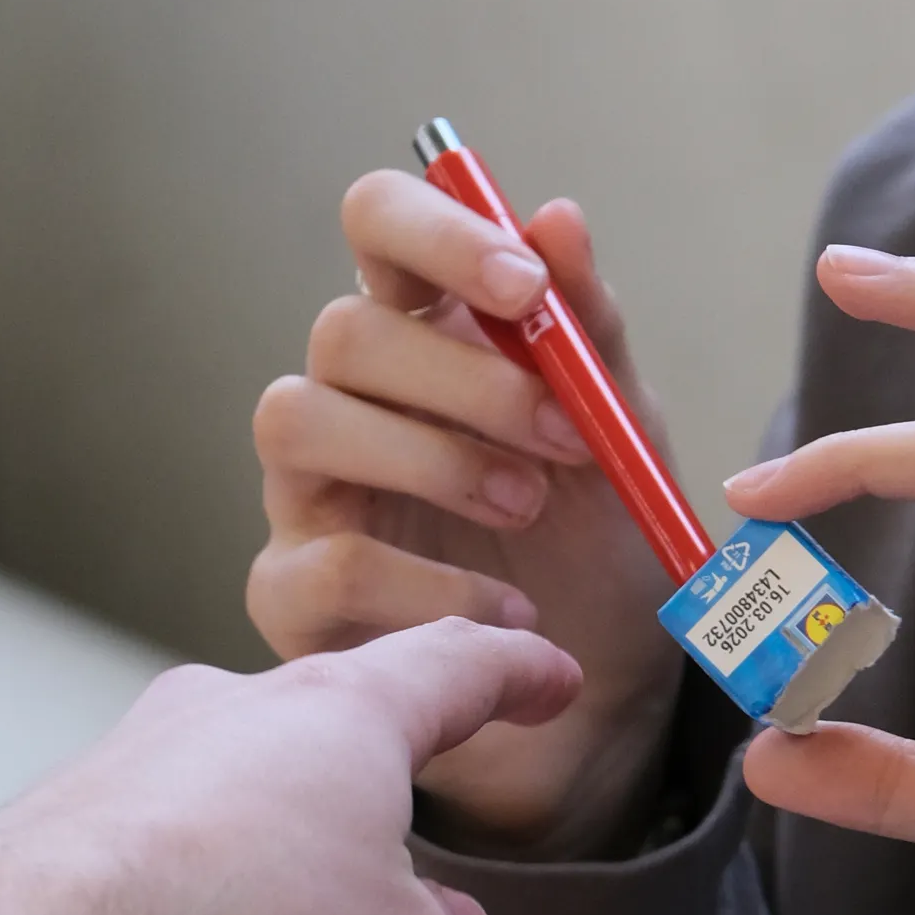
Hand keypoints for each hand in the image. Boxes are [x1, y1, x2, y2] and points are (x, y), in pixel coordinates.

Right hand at [248, 171, 683, 855]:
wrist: (602, 699)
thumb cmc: (599, 545)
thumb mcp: (625, 431)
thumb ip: (590, 331)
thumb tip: (558, 215)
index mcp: (425, 331)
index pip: (377, 222)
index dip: (435, 233)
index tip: (524, 287)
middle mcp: (347, 398)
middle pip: (343, 329)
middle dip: (467, 379)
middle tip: (568, 440)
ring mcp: (306, 494)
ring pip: (299, 419)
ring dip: (432, 458)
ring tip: (528, 511)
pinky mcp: (290, 594)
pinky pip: (324, 561)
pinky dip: (428, 582)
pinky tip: (506, 613)